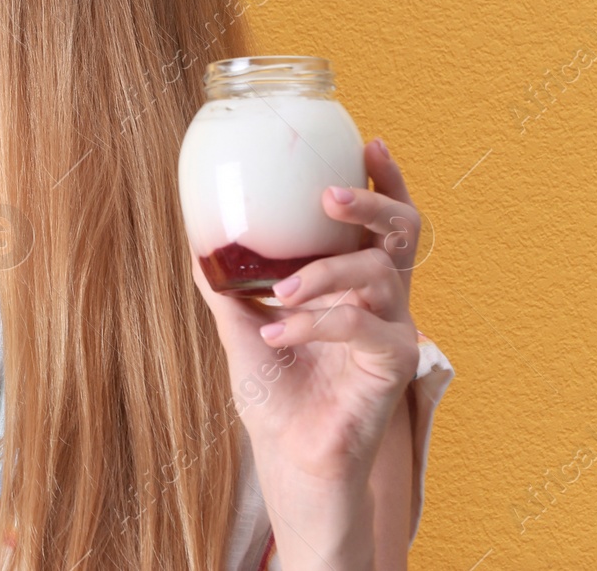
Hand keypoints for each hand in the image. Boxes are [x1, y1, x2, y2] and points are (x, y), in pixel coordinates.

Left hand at [191, 138, 421, 489]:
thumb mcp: (241, 325)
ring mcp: (393, 330)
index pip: (382, 223)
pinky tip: (279, 332)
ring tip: (279, 293)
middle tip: (329, 195)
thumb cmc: (273, 389)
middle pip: (400, 233)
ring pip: (375, 275)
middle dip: (369, 204)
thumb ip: (227, 284)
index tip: (367, 144)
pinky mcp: (393, 364)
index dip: (383, 182)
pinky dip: (316, 324)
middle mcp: (381, 300)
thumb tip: (196, 240)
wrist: (287, 452)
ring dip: (322, 274)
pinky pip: (361, 326)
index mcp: (352, 282)